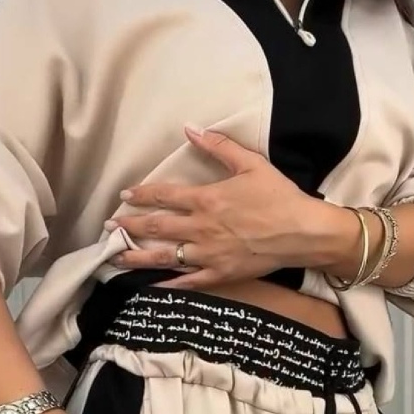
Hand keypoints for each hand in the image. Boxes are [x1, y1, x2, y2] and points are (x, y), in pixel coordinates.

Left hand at [105, 125, 339, 288]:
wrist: (303, 233)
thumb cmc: (279, 197)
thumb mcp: (251, 164)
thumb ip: (219, 146)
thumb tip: (191, 128)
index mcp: (207, 200)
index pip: (164, 196)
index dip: (141, 196)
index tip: (125, 196)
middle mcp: (201, 229)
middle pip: (157, 227)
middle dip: (129, 226)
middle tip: (109, 227)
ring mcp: (209, 255)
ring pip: (165, 257)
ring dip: (138, 256)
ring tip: (117, 256)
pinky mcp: (220, 274)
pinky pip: (188, 282)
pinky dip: (168, 284)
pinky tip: (151, 285)